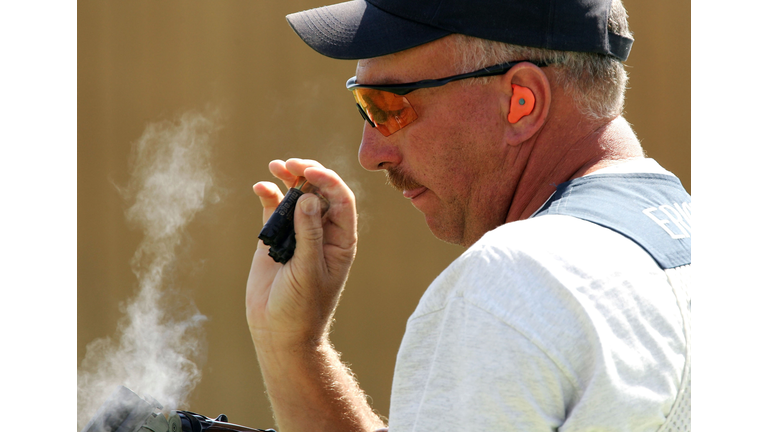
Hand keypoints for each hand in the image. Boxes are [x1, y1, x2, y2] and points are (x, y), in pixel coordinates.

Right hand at [246, 158, 357, 349]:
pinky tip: (261, 187)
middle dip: (308, 173)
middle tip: (290, 164)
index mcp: (341, 240)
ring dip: (288, 179)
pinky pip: (274, 209)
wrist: (279, 332)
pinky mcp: (276, 238)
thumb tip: (309, 198)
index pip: (341, 200)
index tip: (309, 172)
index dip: (328, 181)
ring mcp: (299, 233)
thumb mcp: (308, 270)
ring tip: (275, 166)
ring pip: (297, 196)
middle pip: (320, 192)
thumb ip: (309, 234)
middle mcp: (323, 232)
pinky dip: (268, 195)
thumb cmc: (302, 307)